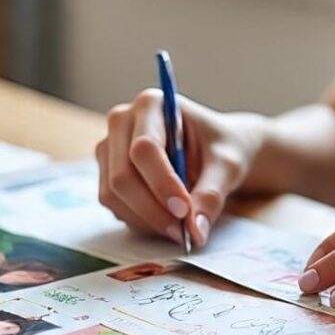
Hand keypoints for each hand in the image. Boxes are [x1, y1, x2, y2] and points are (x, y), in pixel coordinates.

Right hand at [96, 90, 265, 246]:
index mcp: (152, 104)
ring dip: (146, 219)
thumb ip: (212, 194)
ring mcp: (110, 148)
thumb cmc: (221, 148)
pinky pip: (115, 206)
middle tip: (184, 231)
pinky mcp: (106, 173)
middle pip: (122, 175)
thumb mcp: (227, 166)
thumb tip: (195, 230)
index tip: (185, 211)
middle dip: (153, 209)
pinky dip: (140, 221)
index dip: (162, 183)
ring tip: (180, 226)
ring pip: (113, 194)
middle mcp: (122, 121)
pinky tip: (166, 217)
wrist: (214, 152)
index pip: (144, 148)